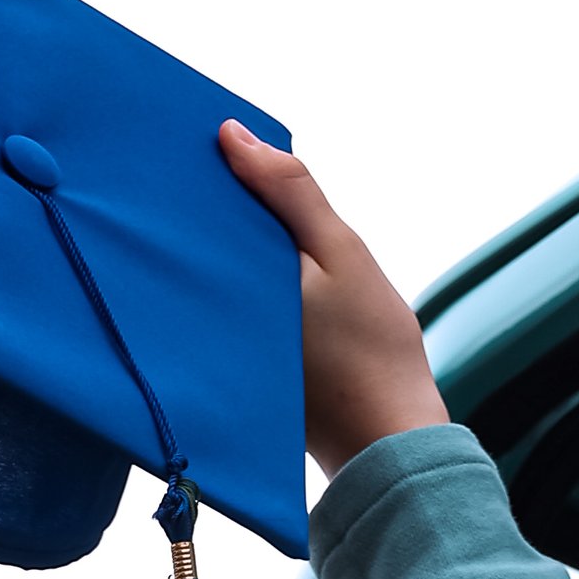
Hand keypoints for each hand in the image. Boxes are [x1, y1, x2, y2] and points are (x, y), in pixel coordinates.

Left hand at [221, 122, 448, 478]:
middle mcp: (207, 322)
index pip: (191, 215)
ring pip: (214, 279)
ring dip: (224, 249)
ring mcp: (217, 349)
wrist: (387, 443)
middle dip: (206, 210)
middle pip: (195, 247)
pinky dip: (238, 287)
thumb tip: (232, 135)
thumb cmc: (371, 350)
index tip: (201, 139)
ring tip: (238, 213)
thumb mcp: (339, 252)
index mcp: (227, 286)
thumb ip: (290, 192)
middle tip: (217, 164)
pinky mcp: (235, 370)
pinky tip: (259, 272)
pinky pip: (226, 310)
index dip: (196, 174)